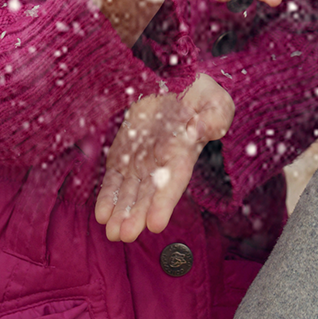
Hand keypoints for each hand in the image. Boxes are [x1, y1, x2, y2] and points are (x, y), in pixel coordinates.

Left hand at [95, 74, 234, 240]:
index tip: (156, 223)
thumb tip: (199, 128)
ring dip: (120, 212)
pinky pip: (114, 178)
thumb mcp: (216, 102)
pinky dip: (108, 196)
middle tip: (125, 234)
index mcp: (184, 153)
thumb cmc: (202, 96)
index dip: (164, 203)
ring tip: (111, 232)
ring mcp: (141, 161)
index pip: (174, 183)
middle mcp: (162, 164)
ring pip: (129, 192)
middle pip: (148, 194)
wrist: (177, 84)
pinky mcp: (124, 154)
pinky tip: (101, 214)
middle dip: (136, 215)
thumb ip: (213, 117)